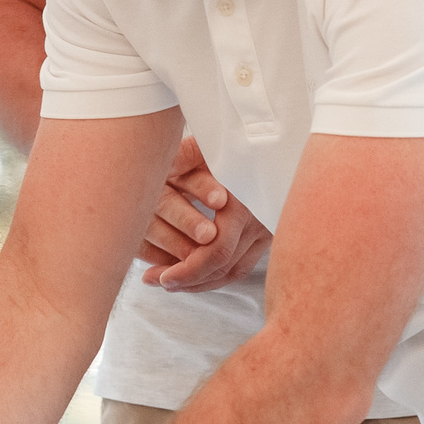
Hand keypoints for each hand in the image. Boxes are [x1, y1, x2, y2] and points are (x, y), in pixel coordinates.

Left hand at [136, 137, 269, 291]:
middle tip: (157, 281)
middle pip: (223, 266)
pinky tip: (192, 276)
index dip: (187, 270)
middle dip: (187, 280)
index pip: (216, 251)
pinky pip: (240, 266)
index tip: (161, 276)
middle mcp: (259, 218)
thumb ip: (182, 156)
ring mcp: (266, 228)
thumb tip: (163, 172)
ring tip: (169, 282)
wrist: (266, 141)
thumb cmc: (228, 143)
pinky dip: (215, 275)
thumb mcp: (202, 145)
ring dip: (200, 282)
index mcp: (244, 201)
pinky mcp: (267, 234)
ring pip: (233, 271)